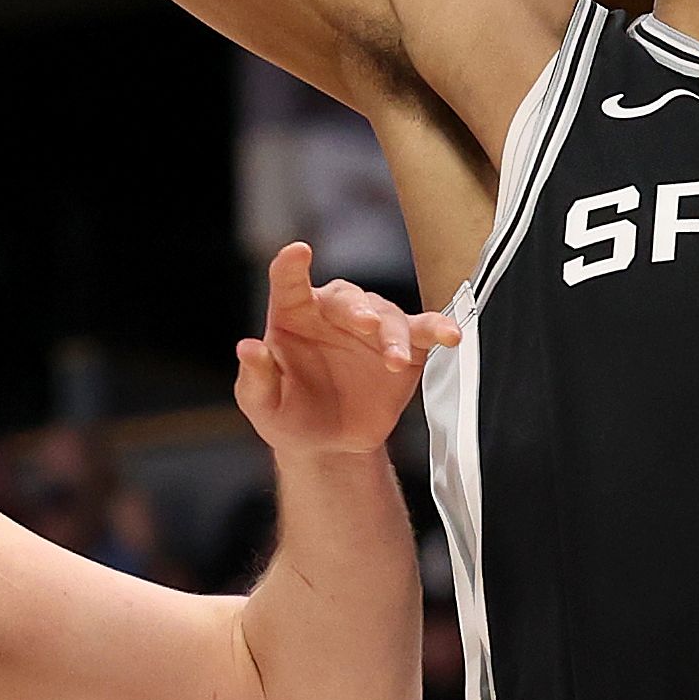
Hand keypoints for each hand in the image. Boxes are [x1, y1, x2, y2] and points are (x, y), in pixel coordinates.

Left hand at [233, 243, 460, 461]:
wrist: (330, 447)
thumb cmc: (289, 417)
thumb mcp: (262, 404)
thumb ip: (256, 377)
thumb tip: (248, 348)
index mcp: (293, 316)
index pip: (288, 282)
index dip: (291, 266)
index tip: (297, 252)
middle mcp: (333, 314)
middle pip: (346, 296)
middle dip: (357, 308)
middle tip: (366, 325)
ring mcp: (372, 328)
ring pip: (387, 314)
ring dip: (393, 334)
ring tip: (393, 360)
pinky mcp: (404, 347)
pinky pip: (423, 330)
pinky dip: (439, 328)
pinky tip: (450, 334)